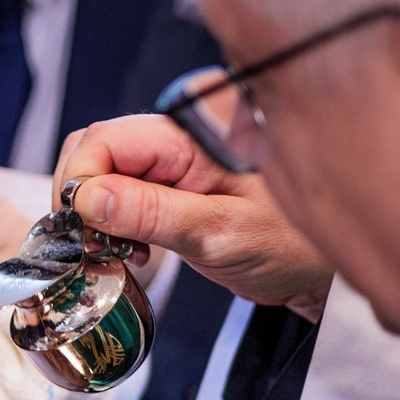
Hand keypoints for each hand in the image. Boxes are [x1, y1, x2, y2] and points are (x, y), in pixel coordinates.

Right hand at [54, 115, 331, 320]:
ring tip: (120, 253)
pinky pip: (119, 193)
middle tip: (97, 247)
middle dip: (81, 200)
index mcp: (189, 133)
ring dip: (94, 215)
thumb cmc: (292, 244)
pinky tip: (132, 250)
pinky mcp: (169, 187)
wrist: (319, 266)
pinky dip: (111, 224)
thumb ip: (154, 212)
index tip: (83, 230)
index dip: (80, 184)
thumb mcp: (221, 233)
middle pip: (93, 149)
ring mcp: (169, 162)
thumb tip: (89, 198)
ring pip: (100, 173)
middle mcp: (174, 138)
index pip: (103, 138)